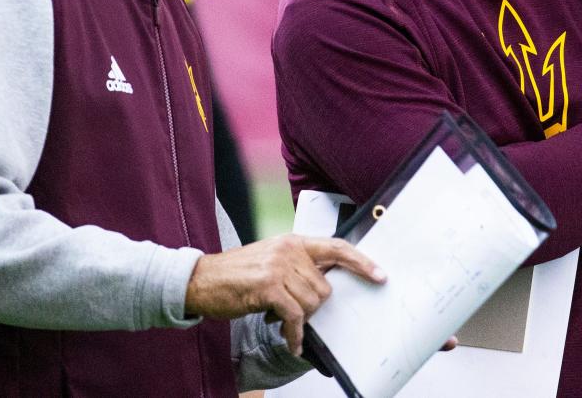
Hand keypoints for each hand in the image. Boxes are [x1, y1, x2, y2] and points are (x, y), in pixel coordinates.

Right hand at [184, 234, 385, 355]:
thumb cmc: (236, 275)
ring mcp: (278, 266)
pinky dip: (294, 333)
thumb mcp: (271, 261)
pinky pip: (295, 316)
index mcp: (293, 241)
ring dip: (299, 319)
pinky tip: (289, 340)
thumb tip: (325, 286)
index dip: (361, 262)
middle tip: (291, 311)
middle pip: (325, 286)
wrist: (201, 280)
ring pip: (312, 302)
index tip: (379, 275)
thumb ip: (297, 267)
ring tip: (281, 321)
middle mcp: (289, 250)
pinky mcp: (268, 286)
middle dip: (312, 306)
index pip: (336, 247)